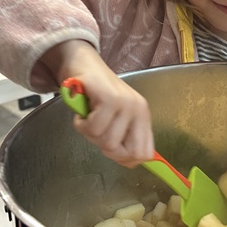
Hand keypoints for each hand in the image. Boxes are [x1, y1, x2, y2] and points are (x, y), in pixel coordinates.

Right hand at [42, 40, 153, 166]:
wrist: (83, 63)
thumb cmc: (97, 94)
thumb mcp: (117, 116)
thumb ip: (125, 137)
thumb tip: (131, 163)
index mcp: (143, 116)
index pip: (145, 153)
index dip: (125, 159)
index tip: (110, 151)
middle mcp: (138, 109)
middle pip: (125, 153)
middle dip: (106, 149)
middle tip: (96, 132)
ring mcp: (124, 103)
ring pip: (107, 141)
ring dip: (90, 134)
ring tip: (88, 118)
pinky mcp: (108, 98)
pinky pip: (93, 128)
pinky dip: (81, 125)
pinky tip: (82, 112)